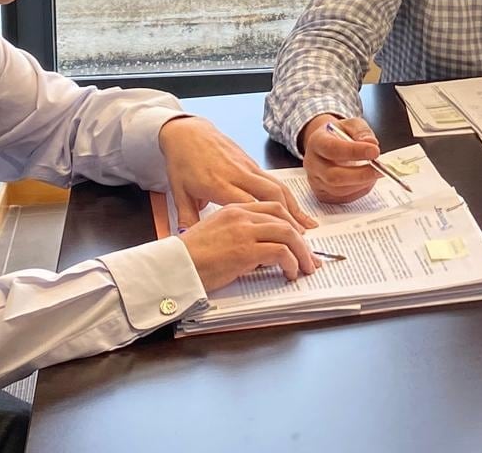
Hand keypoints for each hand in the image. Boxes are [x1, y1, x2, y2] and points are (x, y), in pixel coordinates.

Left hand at [158, 115, 314, 229]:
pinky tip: (295, 208)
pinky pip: (274, 180)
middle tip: (301, 239)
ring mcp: (248, 167)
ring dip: (295, 207)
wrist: (188, 133)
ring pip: (278, 186)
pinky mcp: (252, 162)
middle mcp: (238, 174)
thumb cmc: (182, 163)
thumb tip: (187, 242)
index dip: (265, 225)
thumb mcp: (178, 193)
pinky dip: (288, 196)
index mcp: (218, 184)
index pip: (249, 206)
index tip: (276, 243)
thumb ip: (186, 219)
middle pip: (271, 195)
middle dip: (289, 218)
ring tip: (307, 226)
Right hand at [178, 201, 317, 292]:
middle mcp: (242, 215)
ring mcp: (245, 231)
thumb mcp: (215, 235)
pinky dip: (291, 263)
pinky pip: (280, 252)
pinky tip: (290, 273)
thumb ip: (238, 235)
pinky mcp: (246, 250)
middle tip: (310, 255)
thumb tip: (260, 252)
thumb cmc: (188, 257)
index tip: (299, 238)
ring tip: (306, 267)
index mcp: (234, 209)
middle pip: (284, 219)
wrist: (172, 267)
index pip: (272, 209)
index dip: (290, 223)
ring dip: (302, 252)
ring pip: (288, 234)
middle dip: (301, 239)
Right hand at [300, 114, 380, 203]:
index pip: (332, 149)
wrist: (328, 144)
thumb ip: (362, 132)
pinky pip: (342, 198)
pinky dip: (359, 191)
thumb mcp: (351, 125)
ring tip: (376, 173)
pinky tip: (367, 180)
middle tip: (380, 169)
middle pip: (333, 176)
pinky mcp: (322, 194)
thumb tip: (371, 143)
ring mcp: (315, 181)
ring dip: (362, 184)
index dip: (354, 151)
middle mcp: (312, 163)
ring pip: (339, 190)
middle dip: (361, 174)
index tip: (375, 151)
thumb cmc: (340, 134)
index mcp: (317, 141)